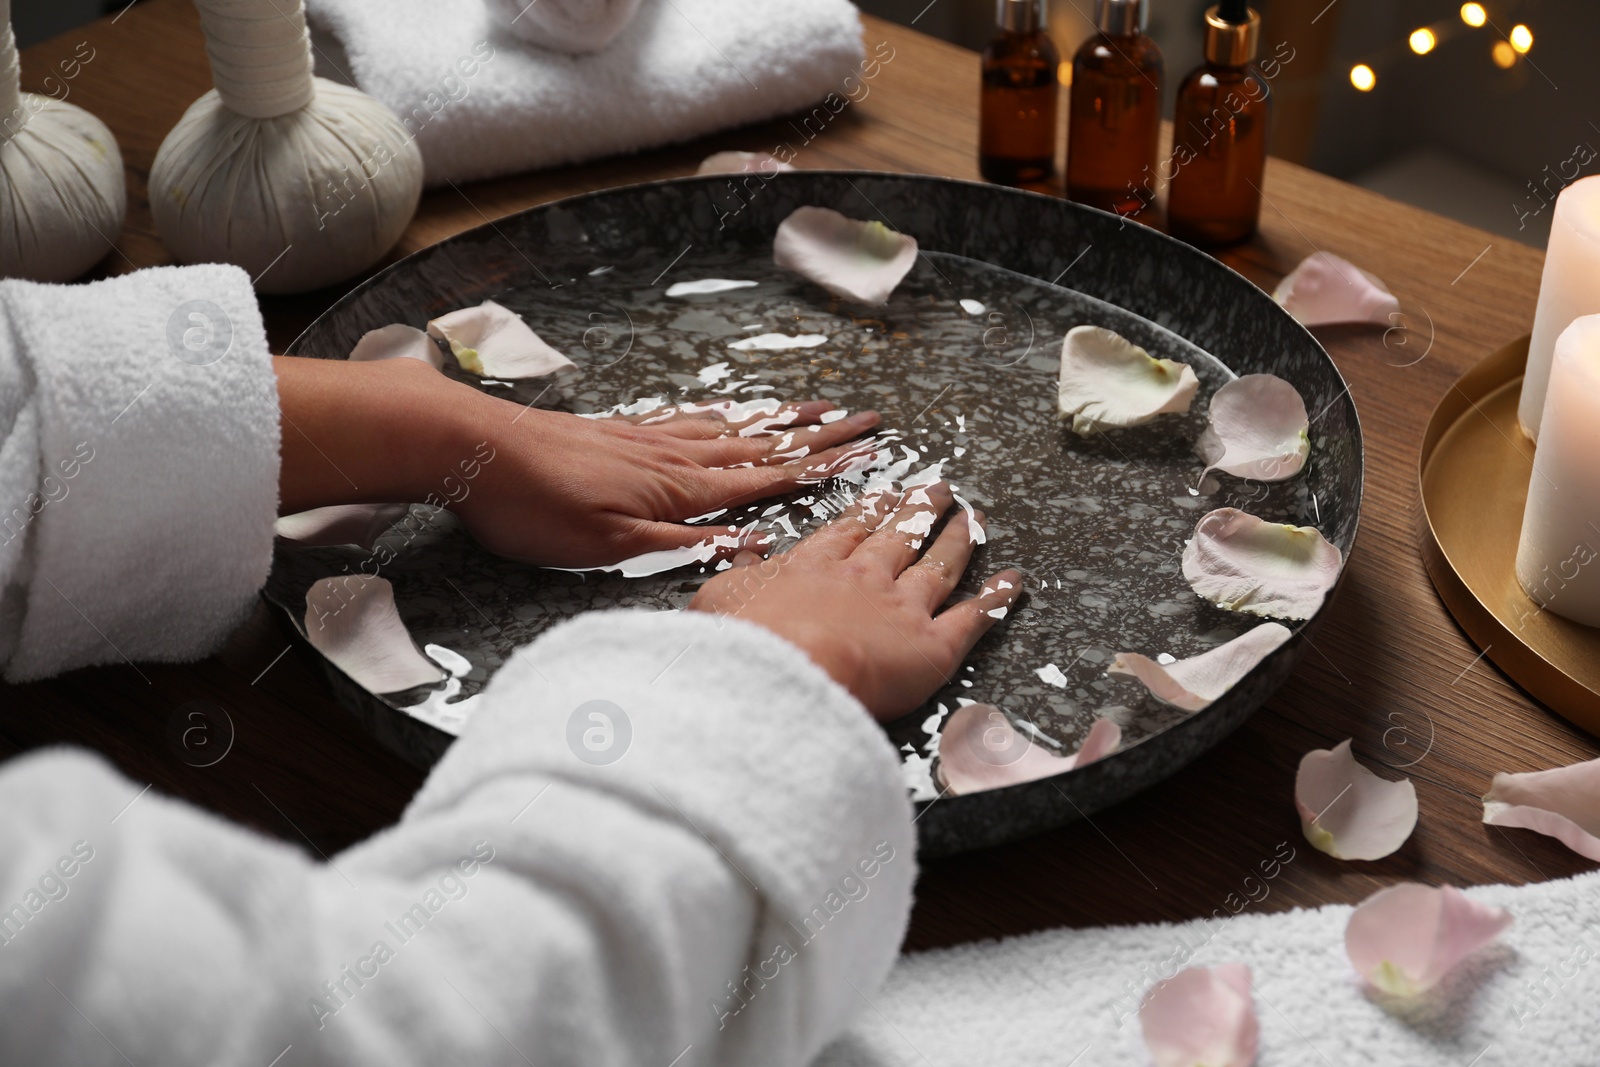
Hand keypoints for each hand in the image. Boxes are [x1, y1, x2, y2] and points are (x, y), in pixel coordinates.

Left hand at [456, 397, 882, 567]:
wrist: (471, 448)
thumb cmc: (533, 507)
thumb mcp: (609, 546)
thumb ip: (686, 544)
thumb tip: (756, 544)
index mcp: (679, 490)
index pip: (768, 479)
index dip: (821, 467)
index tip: (868, 452)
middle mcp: (673, 457)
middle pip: (761, 446)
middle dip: (818, 436)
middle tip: (866, 421)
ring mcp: (647, 439)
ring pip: (730, 428)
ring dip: (778, 422)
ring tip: (816, 410)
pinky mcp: (620, 431)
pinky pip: (690, 419)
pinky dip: (724, 415)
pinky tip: (729, 414)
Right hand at [688, 483, 1023, 720]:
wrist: (783, 674)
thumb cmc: (742, 643)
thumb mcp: (719, 599)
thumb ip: (738, 577)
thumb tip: (745, 558)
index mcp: (815, 566)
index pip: (850, 531)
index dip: (871, 511)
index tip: (886, 493)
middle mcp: (865, 578)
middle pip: (901, 536)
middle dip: (921, 510)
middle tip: (938, 489)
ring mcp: (903, 608)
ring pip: (940, 565)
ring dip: (960, 538)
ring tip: (973, 516)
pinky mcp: (932, 647)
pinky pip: (974, 618)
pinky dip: (997, 599)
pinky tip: (1015, 581)